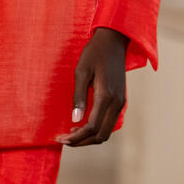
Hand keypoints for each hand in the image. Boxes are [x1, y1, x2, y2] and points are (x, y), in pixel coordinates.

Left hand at [56, 27, 127, 145]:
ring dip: (89, 137)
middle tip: (63, 139)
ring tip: (71, 134)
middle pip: (101, 135)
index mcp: (107, 96)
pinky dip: (96, 129)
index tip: (61, 138)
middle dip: (82, 141)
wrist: (114, 41)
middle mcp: (117, 103)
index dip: (76, 137)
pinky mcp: (120, 101)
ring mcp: (121, 103)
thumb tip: (74, 119)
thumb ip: (79, 97)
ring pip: (106, 132)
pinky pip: (109, 123)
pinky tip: (82, 125)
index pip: (92, 127)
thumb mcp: (82, 72)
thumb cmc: (95, 53)